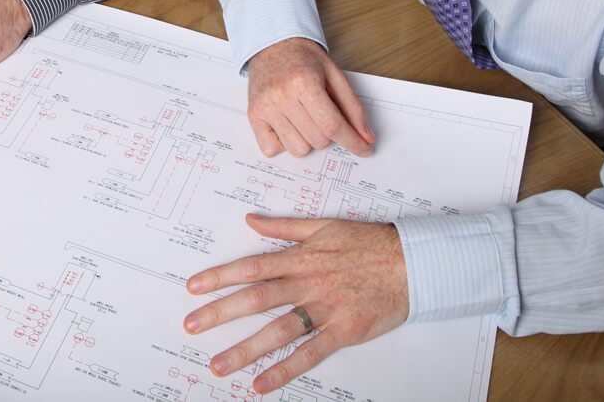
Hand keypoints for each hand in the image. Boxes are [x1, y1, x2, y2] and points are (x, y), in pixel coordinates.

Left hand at [183, 214, 408, 394]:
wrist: (412, 263)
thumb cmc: (370, 243)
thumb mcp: (325, 225)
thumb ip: (285, 227)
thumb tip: (252, 220)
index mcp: (301, 257)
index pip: (252, 266)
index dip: (220, 277)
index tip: (193, 287)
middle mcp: (308, 282)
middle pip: (256, 298)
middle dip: (220, 312)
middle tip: (191, 326)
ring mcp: (325, 308)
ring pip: (278, 330)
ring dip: (245, 349)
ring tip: (218, 365)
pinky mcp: (344, 331)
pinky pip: (310, 353)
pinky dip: (285, 369)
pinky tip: (262, 384)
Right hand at [246, 38, 373, 156]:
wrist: (273, 46)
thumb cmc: (304, 59)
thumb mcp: (335, 75)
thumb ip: (352, 107)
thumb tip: (366, 137)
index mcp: (304, 82)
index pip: (333, 125)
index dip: (353, 142)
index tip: (364, 150)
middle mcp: (282, 96)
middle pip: (318, 140)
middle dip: (329, 134)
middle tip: (323, 115)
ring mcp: (265, 108)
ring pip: (298, 149)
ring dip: (307, 140)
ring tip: (304, 118)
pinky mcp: (253, 116)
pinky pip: (273, 150)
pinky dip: (284, 144)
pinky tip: (288, 125)